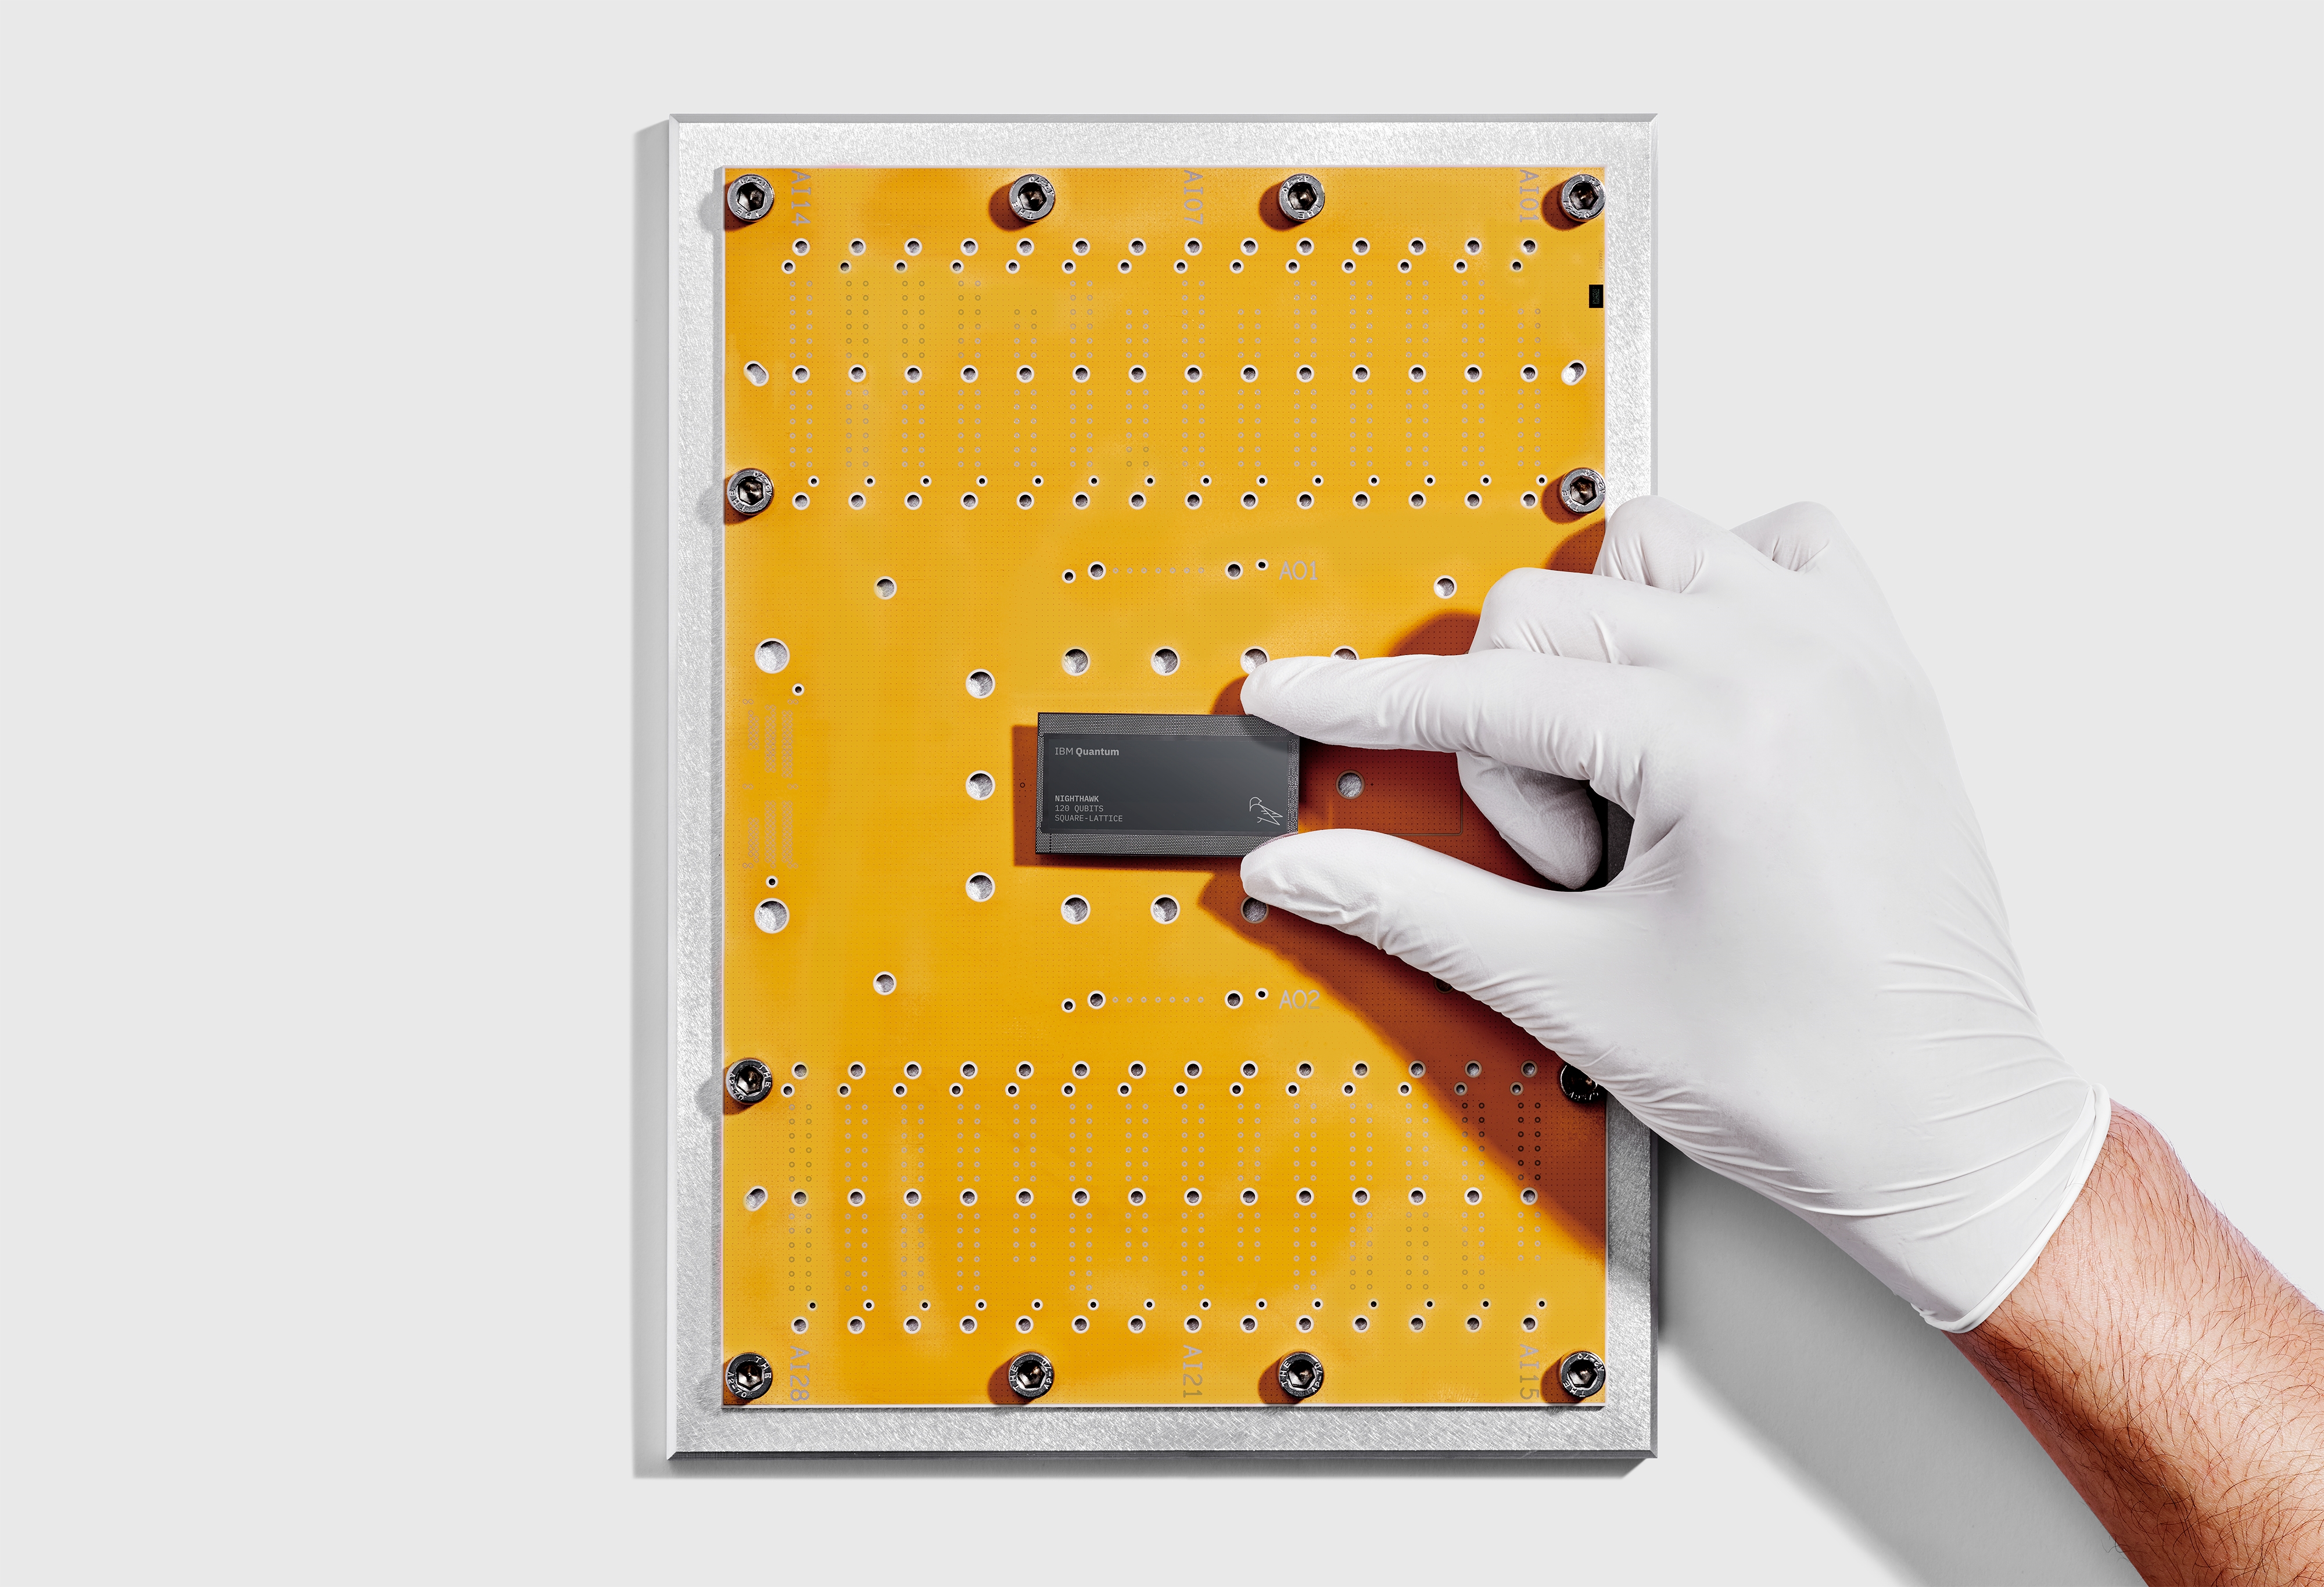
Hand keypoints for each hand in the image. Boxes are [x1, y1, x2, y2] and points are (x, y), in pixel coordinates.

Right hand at [1239, 497, 2108, 1329]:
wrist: (1949, 1133)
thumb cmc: (1805, 1078)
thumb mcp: (1572, 989)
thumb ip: (1415, 905)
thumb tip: (1305, 864)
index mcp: (1716, 739)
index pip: (1484, 691)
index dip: (1362, 704)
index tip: (1290, 696)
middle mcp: (1791, 665)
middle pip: (1550, 608)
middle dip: (1517, 738)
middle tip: (1566, 862)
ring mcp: (1848, 656)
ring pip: (1656, 548)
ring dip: (1601, 642)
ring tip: (1623, 772)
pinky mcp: (1886, 672)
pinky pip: (1784, 548)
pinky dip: (1719, 595)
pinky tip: (1696, 698)